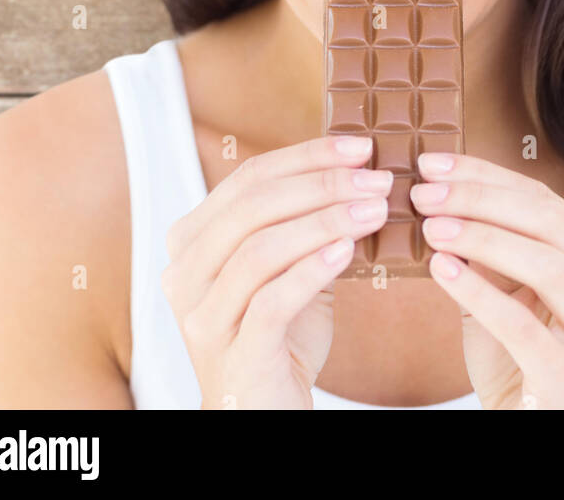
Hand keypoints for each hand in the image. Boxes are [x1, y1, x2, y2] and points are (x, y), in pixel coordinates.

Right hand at [161, 135, 391, 408]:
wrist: (261, 414)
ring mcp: (204, 315)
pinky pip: (272, 301)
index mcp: (192, 241)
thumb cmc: (278, 337)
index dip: (307, 156)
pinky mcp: (234, 353)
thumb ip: (303, 223)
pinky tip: (348, 250)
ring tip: (375, 210)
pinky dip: (312, 269)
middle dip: (322, 183)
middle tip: (377, 179)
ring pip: (261, 248)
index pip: (248, 178)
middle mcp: (186, 273)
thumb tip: (357, 169)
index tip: (360, 147)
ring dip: (326, 220)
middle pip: (253, 206)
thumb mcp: (286, 268)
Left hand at [410, 153, 563, 409]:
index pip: (546, 201)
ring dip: (482, 239)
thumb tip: (438, 182)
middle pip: (552, 225)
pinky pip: (523, 326)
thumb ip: (491, 238)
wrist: (529, 420)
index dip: (486, 176)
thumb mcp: (506, 284)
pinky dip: (479, 292)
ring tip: (431, 228)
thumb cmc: (516, 349)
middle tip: (426, 193)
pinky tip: (441, 270)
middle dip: (482, 200)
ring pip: (548, 268)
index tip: (432, 165)